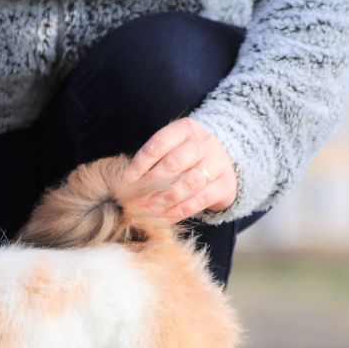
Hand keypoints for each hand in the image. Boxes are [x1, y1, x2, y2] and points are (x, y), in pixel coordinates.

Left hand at [120, 117, 237, 222]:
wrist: (225, 160)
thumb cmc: (187, 156)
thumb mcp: (171, 147)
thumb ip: (151, 161)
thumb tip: (124, 184)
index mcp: (185, 129)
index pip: (157, 146)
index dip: (138, 166)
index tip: (123, 182)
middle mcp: (203, 143)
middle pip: (172, 165)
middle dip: (148, 186)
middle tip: (131, 201)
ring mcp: (217, 164)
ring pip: (186, 185)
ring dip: (161, 201)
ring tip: (143, 211)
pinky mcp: (224, 185)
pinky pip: (197, 202)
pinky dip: (176, 212)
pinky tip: (160, 218)